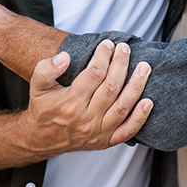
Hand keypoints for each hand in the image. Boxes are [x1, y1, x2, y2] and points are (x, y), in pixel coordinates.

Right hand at [24, 40, 152, 153]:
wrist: (42, 139)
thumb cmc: (43, 108)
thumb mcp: (37, 86)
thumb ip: (47, 68)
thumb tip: (65, 57)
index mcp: (70, 102)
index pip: (95, 74)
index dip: (104, 56)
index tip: (108, 44)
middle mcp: (86, 118)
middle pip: (111, 87)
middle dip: (121, 64)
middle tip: (125, 49)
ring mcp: (98, 132)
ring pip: (123, 106)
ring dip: (136, 85)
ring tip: (144, 68)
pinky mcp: (106, 141)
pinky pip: (127, 131)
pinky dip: (140, 117)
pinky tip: (148, 102)